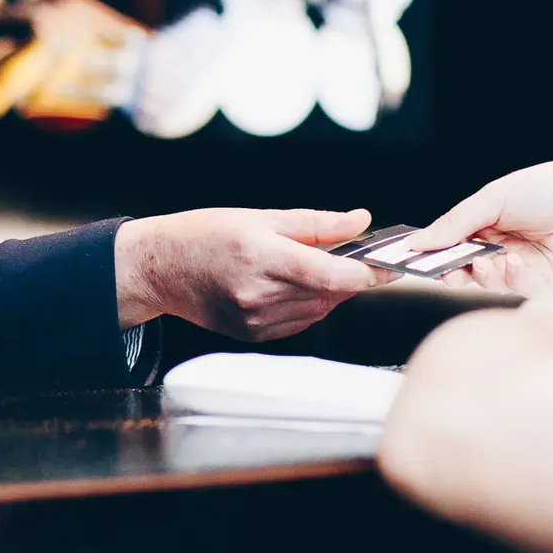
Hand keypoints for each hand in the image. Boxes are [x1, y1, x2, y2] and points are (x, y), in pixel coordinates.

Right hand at [114, 208, 398, 340]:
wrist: (160, 268)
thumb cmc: (205, 233)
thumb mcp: (260, 216)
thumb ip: (316, 223)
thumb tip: (361, 221)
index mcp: (263, 256)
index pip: (335, 276)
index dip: (371, 273)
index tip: (392, 264)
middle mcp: (261, 294)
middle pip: (332, 294)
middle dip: (350, 275)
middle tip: (355, 254)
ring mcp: (257, 321)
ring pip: (320, 310)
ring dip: (329, 290)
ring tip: (310, 264)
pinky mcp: (254, 336)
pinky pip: (300, 322)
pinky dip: (308, 304)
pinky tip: (290, 284)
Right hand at [408, 159, 552, 295]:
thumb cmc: (551, 188)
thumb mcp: (493, 198)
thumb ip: (455, 223)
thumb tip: (418, 242)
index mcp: (485, 220)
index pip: (449, 239)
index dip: (431, 248)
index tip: (414, 257)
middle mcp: (498, 244)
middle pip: (462, 264)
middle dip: (449, 268)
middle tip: (442, 269)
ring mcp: (518, 265)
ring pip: (484, 280)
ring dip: (479, 272)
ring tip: (484, 259)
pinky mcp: (539, 283)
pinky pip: (512, 287)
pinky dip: (508, 276)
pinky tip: (514, 261)